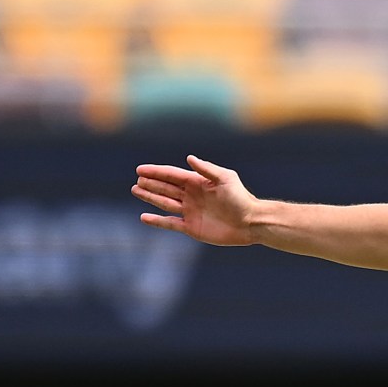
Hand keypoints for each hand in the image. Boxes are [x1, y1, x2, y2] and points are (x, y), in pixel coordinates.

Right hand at [133, 155, 259, 245]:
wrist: (251, 222)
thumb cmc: (241, 198)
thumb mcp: (226, 178)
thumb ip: (206, 169)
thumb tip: (188, 158)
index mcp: (198, 183)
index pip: (172, 175)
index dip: (156, 172)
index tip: (140, 169)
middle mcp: (192, 196)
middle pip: (166, 188)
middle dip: (151, 183)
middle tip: (137, 180)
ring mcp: (191, 212)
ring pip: (165, 203)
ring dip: (151, 197)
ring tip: (136, 190)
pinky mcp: (192, 228)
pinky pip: (171, 223)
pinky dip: (157, 221)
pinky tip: (144, 217)